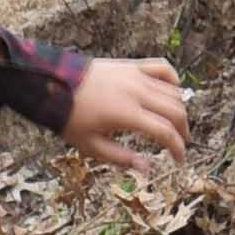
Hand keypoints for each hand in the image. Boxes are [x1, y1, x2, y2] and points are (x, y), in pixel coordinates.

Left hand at [59, 56, 192, 164]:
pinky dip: (173, 80)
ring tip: (174, 124)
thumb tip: (146, 169)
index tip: (180, 160)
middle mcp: (136, 92)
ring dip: (179, 109)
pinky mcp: (131, 65)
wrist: (50, 84)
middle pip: (175, 111)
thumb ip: (120, 157)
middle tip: (180, 143)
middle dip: (183, 130)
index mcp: (127, 113)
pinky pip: (162, 67)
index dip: (178, 148)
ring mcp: (135, 76)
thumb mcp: (89, 144)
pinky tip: (171, 92)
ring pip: (173, 91)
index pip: (165, 131)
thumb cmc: (68, 117)